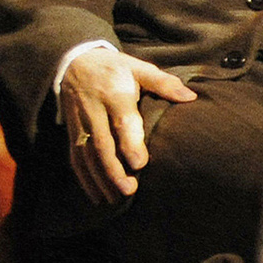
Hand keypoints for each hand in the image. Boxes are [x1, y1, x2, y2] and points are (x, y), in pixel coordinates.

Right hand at [60, 48, 194, 204]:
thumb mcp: (139, 68)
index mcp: (115, 93)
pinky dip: (84, 178)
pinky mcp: (72, 131)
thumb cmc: (116, 69)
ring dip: (100, 179)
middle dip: (114, 169)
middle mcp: (94, 110)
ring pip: (87, 154)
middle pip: (102, 143)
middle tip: (129, 190)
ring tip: (116, 199)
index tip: (140, 163)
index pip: (122, 121)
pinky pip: (75, 157)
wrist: (75, 62)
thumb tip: (190, 97)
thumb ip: (163, 83)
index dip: (129, 143)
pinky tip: (97, 195)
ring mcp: (81, 122)